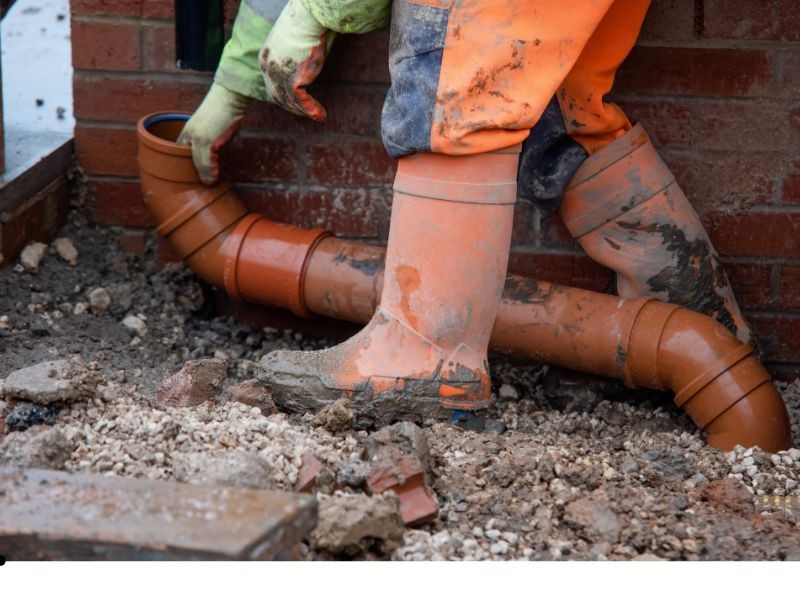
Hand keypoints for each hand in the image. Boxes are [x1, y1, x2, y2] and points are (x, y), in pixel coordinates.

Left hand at [177, 83, 251, 184]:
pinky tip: (212, 179)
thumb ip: (213, 137)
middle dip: (187, 170)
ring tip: (207, 184)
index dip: (183, 160)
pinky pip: (204, 161)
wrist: (229, 96)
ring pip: (195, 162)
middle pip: (183, 157)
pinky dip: (208, 172)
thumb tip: (218, 150)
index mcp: (189, 128)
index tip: (187, 171)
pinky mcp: (205, 140)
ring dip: (202, 175)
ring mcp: (196, 137)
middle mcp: (189, 133)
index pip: (179, 148)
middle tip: (195, 181)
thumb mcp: (215, 124)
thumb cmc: (226, 108)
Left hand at [259, 0, 333, 121]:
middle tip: (307, 113)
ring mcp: (279, 77)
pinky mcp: (293, 81)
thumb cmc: (304, 24)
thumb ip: (291, 55)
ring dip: (305, 112)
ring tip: (320, 117)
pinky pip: (302, 102)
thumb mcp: (291, 41)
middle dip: (293, 108)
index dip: (283, 96)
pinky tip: (321, 116)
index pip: (272, 84)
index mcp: (265, 59)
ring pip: (291, 101)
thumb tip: (303, 58)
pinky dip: (312, 110)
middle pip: (278, 96)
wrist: (307, 18)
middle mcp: (268, 70)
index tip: (296, 101)